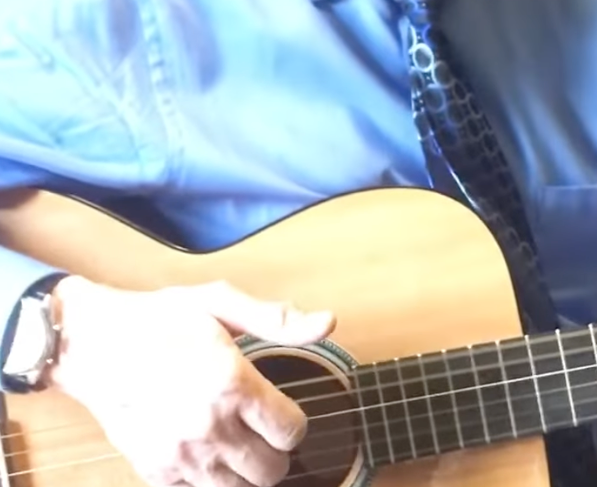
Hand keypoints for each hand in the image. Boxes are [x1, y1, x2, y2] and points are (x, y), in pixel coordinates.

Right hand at [47, 276, 334, 486]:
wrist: (93, 343)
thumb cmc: (159, 318)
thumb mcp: (221, 303)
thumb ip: (277, 319)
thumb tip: (327, 323)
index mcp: (231, 383)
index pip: (291, 431)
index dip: (296, 422)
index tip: (284, 410)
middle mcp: (209, 425)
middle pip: (271, 471)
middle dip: (276, 451)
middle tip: (265, 430)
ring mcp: (180, 454)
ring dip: (246, 471)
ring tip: (239, 442)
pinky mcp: (155, 470)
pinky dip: (210, 478)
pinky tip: (206, 450)